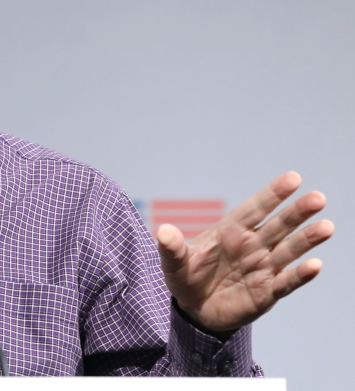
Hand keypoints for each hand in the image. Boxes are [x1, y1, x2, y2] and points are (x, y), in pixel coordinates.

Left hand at [157, 171, 333, 334]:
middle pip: (278, 226)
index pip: (255, 209)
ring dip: (307, 240)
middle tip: (318, 198)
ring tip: (326, 227)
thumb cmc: (186, 278)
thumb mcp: (174, 264)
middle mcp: (252, 245)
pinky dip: (299, 275)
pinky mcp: (267, 291)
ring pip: (289, 250)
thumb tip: (162, 232)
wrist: (194, 310)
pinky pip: (286, 281)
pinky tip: (314, 266)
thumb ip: (171, 248)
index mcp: (231, 231)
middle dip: (297, 212)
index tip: (293, 178)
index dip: (273, 194)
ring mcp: (262, 267)